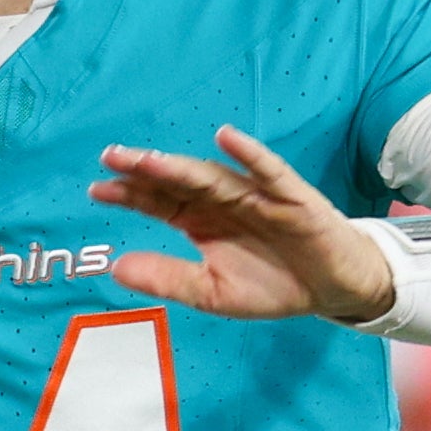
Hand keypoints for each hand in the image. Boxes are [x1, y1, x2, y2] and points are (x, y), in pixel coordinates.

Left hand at [88, 128, 394, 322]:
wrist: (335, 291)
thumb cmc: (273, 284)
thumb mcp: (213, 292)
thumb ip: (168, 279)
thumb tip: (115, 268)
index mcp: (201, 221)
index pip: (158, 202)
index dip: (129, 194)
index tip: (96, 189)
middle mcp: (223, 201)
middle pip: (178, 181)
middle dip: (145, 170)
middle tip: (110, 157)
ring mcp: (257, 195)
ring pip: (214, 174)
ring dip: (182, 165)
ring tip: (150, 158)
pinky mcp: (293, 198)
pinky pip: (269, 171)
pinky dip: (249, 154)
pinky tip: (226, 138)